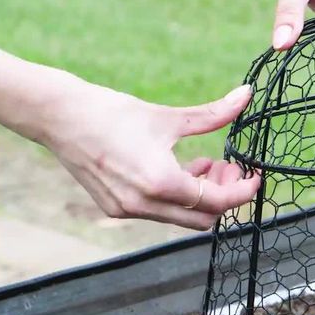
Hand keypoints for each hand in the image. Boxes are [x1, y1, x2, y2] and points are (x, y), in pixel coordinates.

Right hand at [39, 81, 260, 229]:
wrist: (59, 116)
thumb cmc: (112, 112)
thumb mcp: (169, 117)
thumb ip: (213, 114)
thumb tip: (247, 95)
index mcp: (160, 183)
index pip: (216, 202)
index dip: (242, 191)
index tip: (254, 176)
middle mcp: (143, 205)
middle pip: (202, 219)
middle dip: (223, 196)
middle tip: (228, 167)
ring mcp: (127, 211)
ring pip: (181, 218)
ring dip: (199, 196)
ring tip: (203, 164)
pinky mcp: (115, 209)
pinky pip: (159, 213)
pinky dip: (176, 197)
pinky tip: (177, 169)